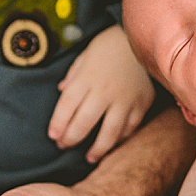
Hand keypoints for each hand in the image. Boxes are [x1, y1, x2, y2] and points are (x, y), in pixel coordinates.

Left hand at [49, 25, 153, 163]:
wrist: (141, 38)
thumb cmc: (109, 45)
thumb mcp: (85, 55)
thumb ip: (73, 75)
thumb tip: (61, 91)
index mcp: (87, 78)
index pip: (66, 106)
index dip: (58, 124)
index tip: (53, 136)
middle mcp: (104, 90)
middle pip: (84, 123)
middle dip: (71, 138)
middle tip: (65, 146)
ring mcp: (125, 98)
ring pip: (109, 132)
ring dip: (97, 148)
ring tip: (89, 157)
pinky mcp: (142, 102)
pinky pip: (131, 127)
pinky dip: (121, 138)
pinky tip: (113, 143)